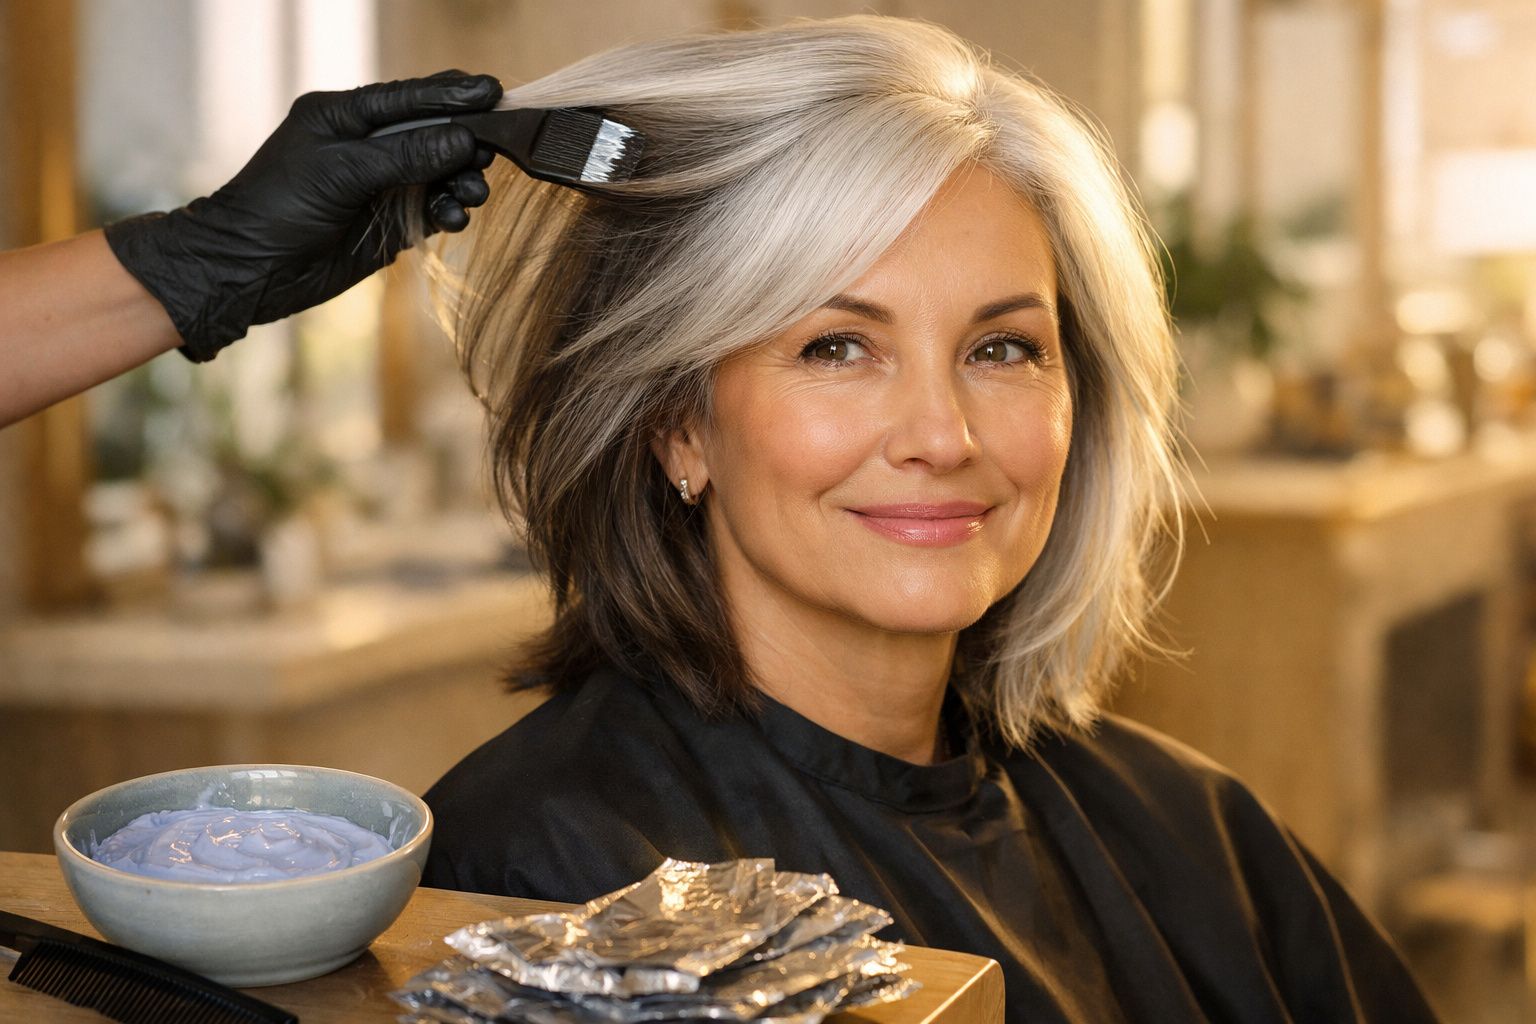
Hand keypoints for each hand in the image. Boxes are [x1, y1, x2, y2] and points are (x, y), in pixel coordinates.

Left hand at [103, 71, 502, 362]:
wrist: (250, 270)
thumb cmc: (278, 208)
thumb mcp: (341, 172)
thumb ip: (405, 155)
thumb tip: (463, 140)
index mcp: (345, 117)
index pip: (409, 98)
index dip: (451, 96)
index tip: (492, 92)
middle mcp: (366, 146)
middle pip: (432, 134)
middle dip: (465, 143)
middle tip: (491, 154)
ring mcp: (380, 185)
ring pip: (439, 174)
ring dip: (461, 181)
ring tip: (473, 194)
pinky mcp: (390, 222)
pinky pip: (433, 209)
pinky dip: (449, 212)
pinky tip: (454, 219)